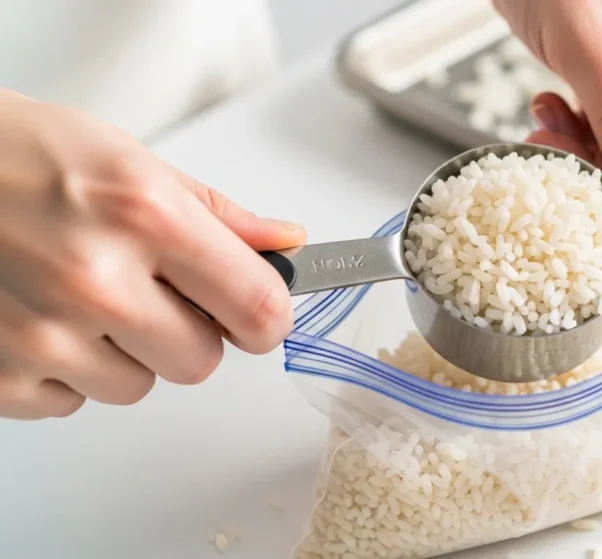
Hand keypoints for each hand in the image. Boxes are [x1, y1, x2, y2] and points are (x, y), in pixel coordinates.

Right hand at [0, 91, 303, 419]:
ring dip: (125, 353)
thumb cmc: (20, 157)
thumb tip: (285, 244)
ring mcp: (41, 336)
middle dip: (189, 332)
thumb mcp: (132, 161)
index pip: (258, 308)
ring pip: (138, 387)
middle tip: (150, 290)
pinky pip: (73, 403)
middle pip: (202, 361)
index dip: (267, 317)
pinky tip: (40, 316)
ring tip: (81, 295)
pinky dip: (66, 371)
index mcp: (144, 216)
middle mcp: (94, 280)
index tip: (260, 313)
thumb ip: (218, 215)